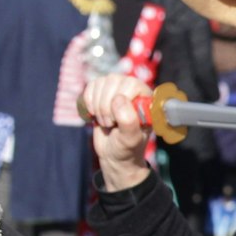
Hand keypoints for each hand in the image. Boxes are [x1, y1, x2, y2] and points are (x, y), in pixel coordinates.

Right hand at [82, 74, 154, 190]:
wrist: (113, 154)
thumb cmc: (127, 148)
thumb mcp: (131, 139)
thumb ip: (129, 121)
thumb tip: (118, 98)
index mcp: (147, 98)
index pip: (131, 84)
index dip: (120, 101)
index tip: (118, 121)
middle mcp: (133, 89)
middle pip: (113, 81)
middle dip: (106, 106)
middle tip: (110, 123)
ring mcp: (117, 88)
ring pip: (101, 83)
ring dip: (97, 106)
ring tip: (105, 121)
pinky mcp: (102, 92)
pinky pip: (91, 86)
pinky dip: (88, 102)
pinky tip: (95, 114)